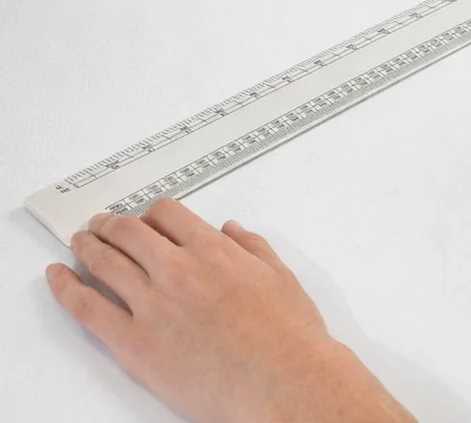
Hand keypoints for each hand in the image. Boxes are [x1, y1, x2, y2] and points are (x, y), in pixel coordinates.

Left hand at [47, 200, 412, 422]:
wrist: (282, 382)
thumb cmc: (287, 335)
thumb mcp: (279, 276)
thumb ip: (252, 247)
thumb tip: (233, 231)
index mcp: (213, 250)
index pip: (167, 215)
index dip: (152, 213)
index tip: (145, 218)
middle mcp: (178, 269)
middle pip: (130, 232)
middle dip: (112, 224)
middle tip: (101, 224)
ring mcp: (153, 306)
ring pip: (106, 262)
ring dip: (88, 245)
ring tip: (80, 241)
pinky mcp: (135, 345)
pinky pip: (89, 309)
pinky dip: (67, 288)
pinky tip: (58, 276)